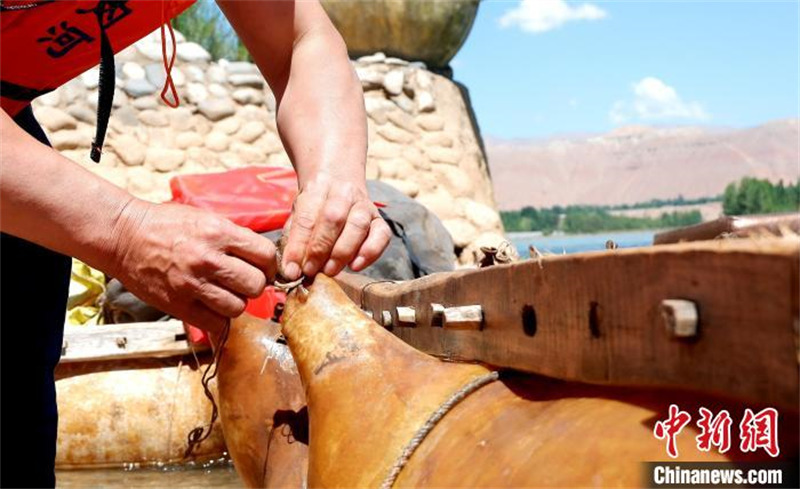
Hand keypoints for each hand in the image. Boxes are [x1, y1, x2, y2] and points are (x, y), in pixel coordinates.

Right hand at [109, 200, 276, 332]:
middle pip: (256, 285)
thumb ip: (236, 238)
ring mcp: (193, 285)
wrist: (125, 236)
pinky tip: (212, 307)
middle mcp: (208, 259)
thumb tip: (264, 258)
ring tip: (224, 293)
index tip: (264, 268)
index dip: (269, 264)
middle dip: (255, 285)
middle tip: (244, 282)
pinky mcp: (178, 305)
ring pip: (238, 307)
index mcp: (219, 233)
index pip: (266, 255)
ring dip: (236, 303)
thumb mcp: (207, 219)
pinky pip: (215, 323)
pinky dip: (218, 319)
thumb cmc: (167, 225)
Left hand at [281, 176, 390, 279]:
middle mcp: (343, 192)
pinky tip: (355, 265)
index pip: (306, 218)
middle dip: (320, 249)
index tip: (292, 270)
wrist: (339, 181)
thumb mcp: (298, 214)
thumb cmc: (315, 206)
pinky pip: (382, 235)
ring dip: (342, 253)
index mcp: (317, 188)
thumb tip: (291, 269)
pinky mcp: (379, 219)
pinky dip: (370, 252)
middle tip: (310, 271)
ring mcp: (364, 205)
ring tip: (329, 271)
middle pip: (333, 219)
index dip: (298, 247)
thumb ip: (293, 239)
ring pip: (358, 226)